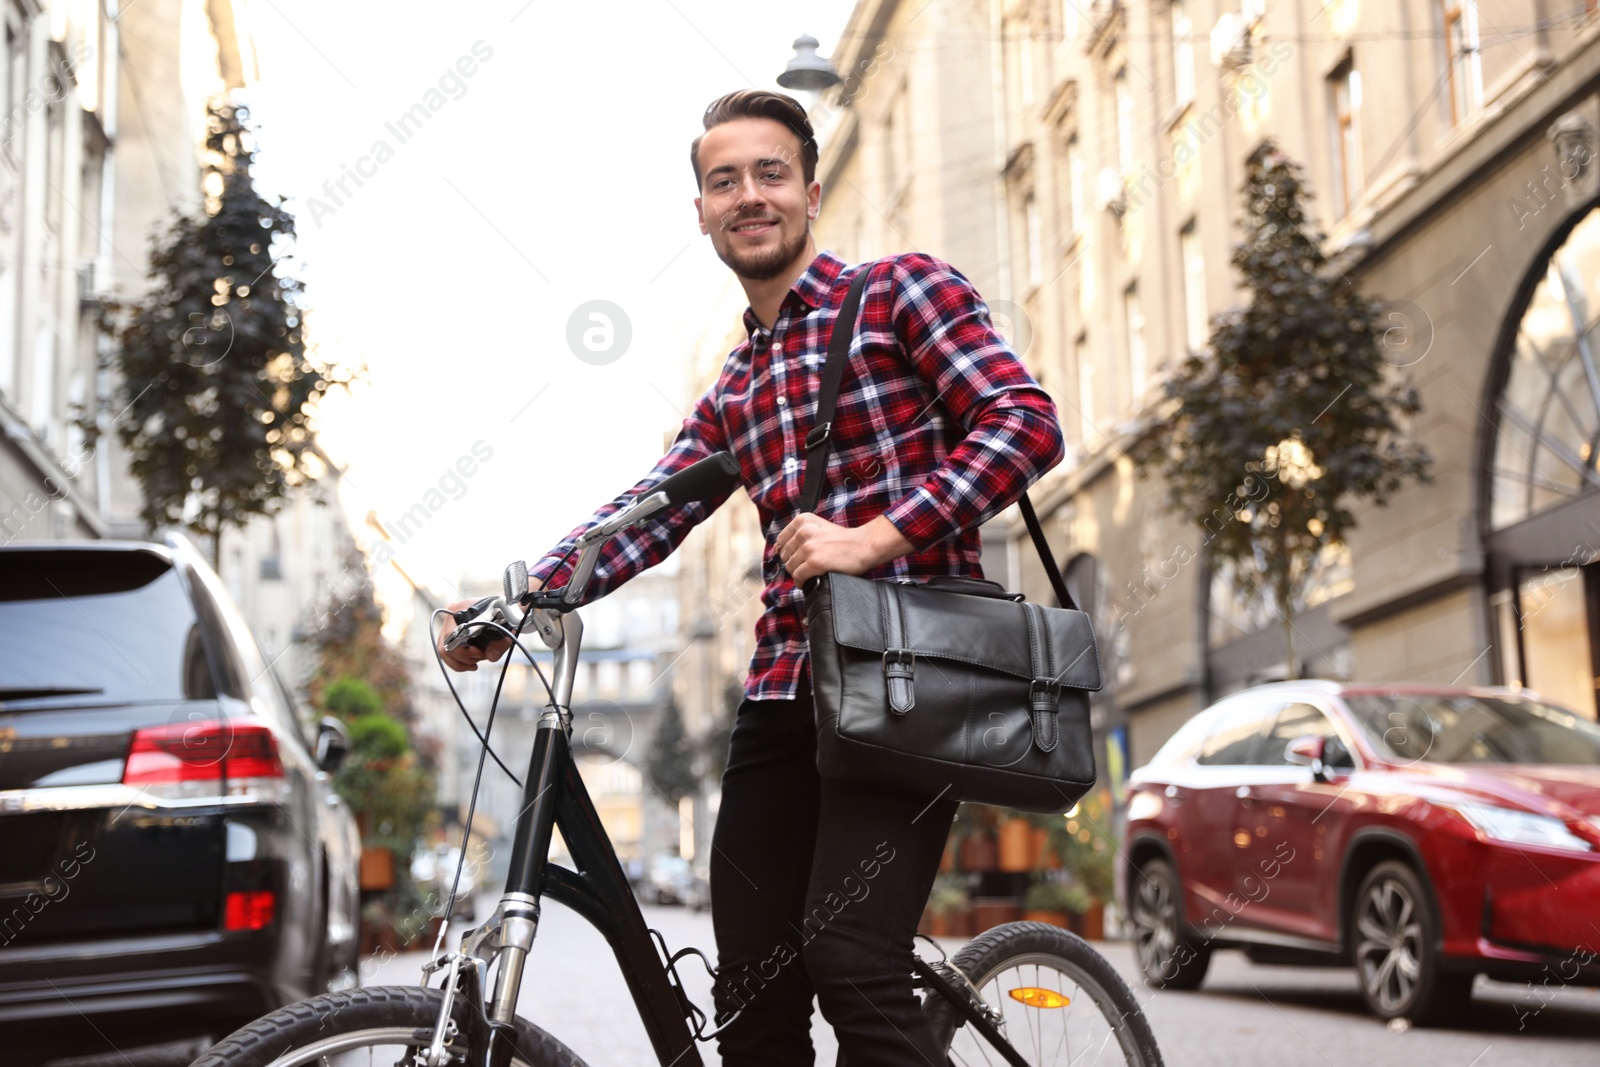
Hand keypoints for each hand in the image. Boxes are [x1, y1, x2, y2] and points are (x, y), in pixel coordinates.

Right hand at [437, 598, 512, 671]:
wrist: (505, 607)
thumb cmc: (505, 613)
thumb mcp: (508, 627)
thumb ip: (501, 643)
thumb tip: (490, 656)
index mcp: (461, 609)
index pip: (452, 634)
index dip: (463, 650)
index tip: (479, 653)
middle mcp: (452, 616)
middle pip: (445, 645)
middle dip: (463, 658)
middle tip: (480, 658)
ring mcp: (449, 624)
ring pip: (444, 651)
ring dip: (460, 662)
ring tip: (476, 662)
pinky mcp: (451, 633)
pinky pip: (446, 652)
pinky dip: (458, 662)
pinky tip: (471, 664)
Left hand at [774, 514, 913, 585]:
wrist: (864, 545)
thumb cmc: (844, 540)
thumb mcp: (819, 528)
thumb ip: (800, 534)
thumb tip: (777, 549)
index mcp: (803, 520)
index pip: (781, 541)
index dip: (788, 552)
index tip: (797, 558)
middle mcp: (803, 532)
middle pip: (785, 555)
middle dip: (794, 563)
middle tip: (807, 567)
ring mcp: (808, 547)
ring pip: (790, 568)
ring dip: (799, 574)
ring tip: (810, 574)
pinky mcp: (814, 562)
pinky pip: (798, 577)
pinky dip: (802, 582)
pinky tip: (809, 581)